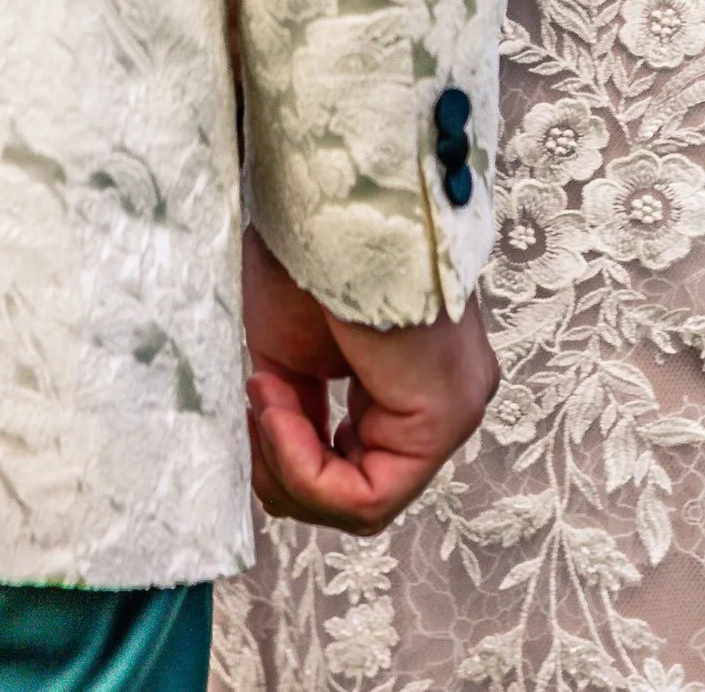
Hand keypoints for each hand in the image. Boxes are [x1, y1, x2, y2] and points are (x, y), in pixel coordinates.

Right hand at [241, 225, 498, 530]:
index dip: (286, 456)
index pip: (351, 466)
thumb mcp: (290, 350)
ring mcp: (452, 411)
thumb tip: (279, 453)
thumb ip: (296, 411)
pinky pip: (368, 495)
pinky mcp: (444, 418)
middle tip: (252, 414)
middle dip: (285, 468)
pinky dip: (305, 468)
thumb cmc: (311, 248)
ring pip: (362, 504)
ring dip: (290, 464)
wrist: (330, 201)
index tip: (253, 401)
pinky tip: (279, 409)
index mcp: (409, 380)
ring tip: (264, 399)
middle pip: (356, 491)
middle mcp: (443, 401)